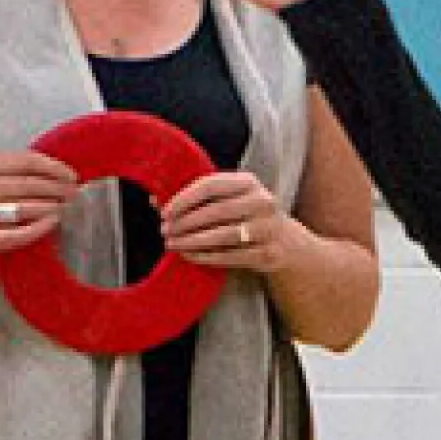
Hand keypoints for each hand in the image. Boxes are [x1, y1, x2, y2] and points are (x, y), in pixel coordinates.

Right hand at [0, 147, 78, 265]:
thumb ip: (13, 171)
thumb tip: (58, 172)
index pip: (25, 162)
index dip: (53, 168)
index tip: (72, 175)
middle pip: (28, 186)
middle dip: (57, 189)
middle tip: (74, 194)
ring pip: (24, 209)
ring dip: (51, 208)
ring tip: (65, 207)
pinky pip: (17, 234)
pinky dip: (39, 228)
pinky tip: (52, 223)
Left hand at [161, 170, 298, 275]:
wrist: (285, 242)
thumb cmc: (244, 215)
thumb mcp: (228, 198)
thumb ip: (197, 197)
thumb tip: (155, 201)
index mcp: (248, 182)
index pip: (210, 186)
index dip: (184, 199)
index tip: (165, 212)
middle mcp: (263, 202)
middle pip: (216, 212)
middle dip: (185, 223)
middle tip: (165, 231)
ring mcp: (269, 229)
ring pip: (223, 236)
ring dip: (193, 241)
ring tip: (173, 244)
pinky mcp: (269, 254)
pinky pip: (232, 256)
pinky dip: (207, 257)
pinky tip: (190, 256)